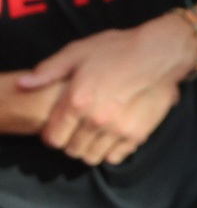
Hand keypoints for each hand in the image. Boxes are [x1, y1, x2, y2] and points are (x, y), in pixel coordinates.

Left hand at [18, 17, 192, 164]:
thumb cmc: (117, 49)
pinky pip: (115, 157)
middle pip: (72, 150)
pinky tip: (111, 138)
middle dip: (70, 143)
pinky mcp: (138, 135)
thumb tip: (24, 84)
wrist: (160, 54)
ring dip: (89, 150)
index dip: (52, 135)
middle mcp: (96, 120)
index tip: (57, 129)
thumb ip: (48, 70)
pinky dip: (109, 152)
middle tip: (76, 132)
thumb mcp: (77, 52)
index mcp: (77, 101)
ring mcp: (118, 130)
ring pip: (92, 157)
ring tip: (93, 137)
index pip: (53, 138)